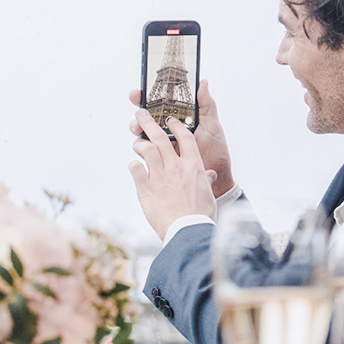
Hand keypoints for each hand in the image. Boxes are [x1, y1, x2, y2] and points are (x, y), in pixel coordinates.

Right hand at [129, 80, 233, 197]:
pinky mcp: (160, 161)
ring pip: (143, 134)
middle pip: (147, 118)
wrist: (217, 180)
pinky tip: (143, 146)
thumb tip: (203, 83)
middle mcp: (169, 131)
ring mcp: (163, 146)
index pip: (160, 104)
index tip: (139, 92)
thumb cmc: (216, 151)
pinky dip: (140, 148)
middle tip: (139, 114)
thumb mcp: (212, 126)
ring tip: (139, 130)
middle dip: (139, 114)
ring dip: (137, 129)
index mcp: (180, 120)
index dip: (147, 97)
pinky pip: (145, 153)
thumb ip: (206, 105)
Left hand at [129, 110, 216, 239]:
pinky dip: (134, 165)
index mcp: (193, 166)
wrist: (188, 230)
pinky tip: (134, 165)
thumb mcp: (208, 195)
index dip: (176, 126)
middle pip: (160, 137)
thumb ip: (206, 181)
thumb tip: (210, 176)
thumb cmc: (201, 215)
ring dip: (139, 144)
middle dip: (148, 122)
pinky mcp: (146, 188)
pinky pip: (136, 170)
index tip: (170, 120)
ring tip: (136, 142)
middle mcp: (176, 167)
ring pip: (146, 150)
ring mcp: (160, 176)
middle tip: (140, 113)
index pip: (185, 138)